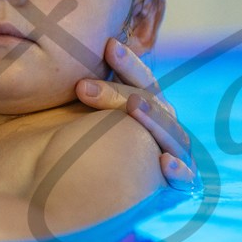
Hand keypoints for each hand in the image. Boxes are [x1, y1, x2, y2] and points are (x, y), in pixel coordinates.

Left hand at [76, 39, 198, 191]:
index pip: (141, 80)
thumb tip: (56, 49)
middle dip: (119, 92)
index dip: (127, 63)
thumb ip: (81, 90)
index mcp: (146, 105)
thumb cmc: (79, 148)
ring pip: (169, 133)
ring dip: (153, 118)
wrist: (84, 196)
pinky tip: (164, 162)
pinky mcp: (179, 184)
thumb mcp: (79, 115)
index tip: (108, 46)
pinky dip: (179, 170)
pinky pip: (184, 178)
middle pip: (150, 102)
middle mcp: (163, 126)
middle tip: (85, 87)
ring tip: (134, 107)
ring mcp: (174, 152)